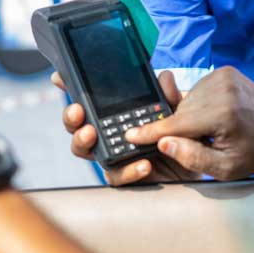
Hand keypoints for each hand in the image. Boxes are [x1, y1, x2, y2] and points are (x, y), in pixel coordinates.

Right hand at [53, 69, 199, 184]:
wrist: (194, 165)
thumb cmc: (179, 135)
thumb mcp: (178, 112)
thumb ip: (170, 97)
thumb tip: (165, 76)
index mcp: (116, 114)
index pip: (89, 100)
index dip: (71, 88)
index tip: (59, 78)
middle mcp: (109, 133)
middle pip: (77, 125)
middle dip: (71, 117)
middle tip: (77, 111)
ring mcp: (114, 155)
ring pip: (86, 150)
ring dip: (83, 140)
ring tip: (91, 132)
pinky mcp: (125, 176)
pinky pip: (116, 175)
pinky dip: (127, 170)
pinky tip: (142, 165)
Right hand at [124, 66, 253, 180]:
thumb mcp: (226, 168)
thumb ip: (193, 157)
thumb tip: (163, 142)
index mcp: (221, 114)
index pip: (176, 124)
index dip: (151, 131)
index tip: (129, 134)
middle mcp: (220, 89)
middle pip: (180, 112)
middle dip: (178, 128)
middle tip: (195, 142)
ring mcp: (222, 76)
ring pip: (187, 100)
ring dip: (189, 116)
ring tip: (209, 130)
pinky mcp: (224, 71)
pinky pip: (197, 91)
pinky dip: (198, 104)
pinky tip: (213, 116)